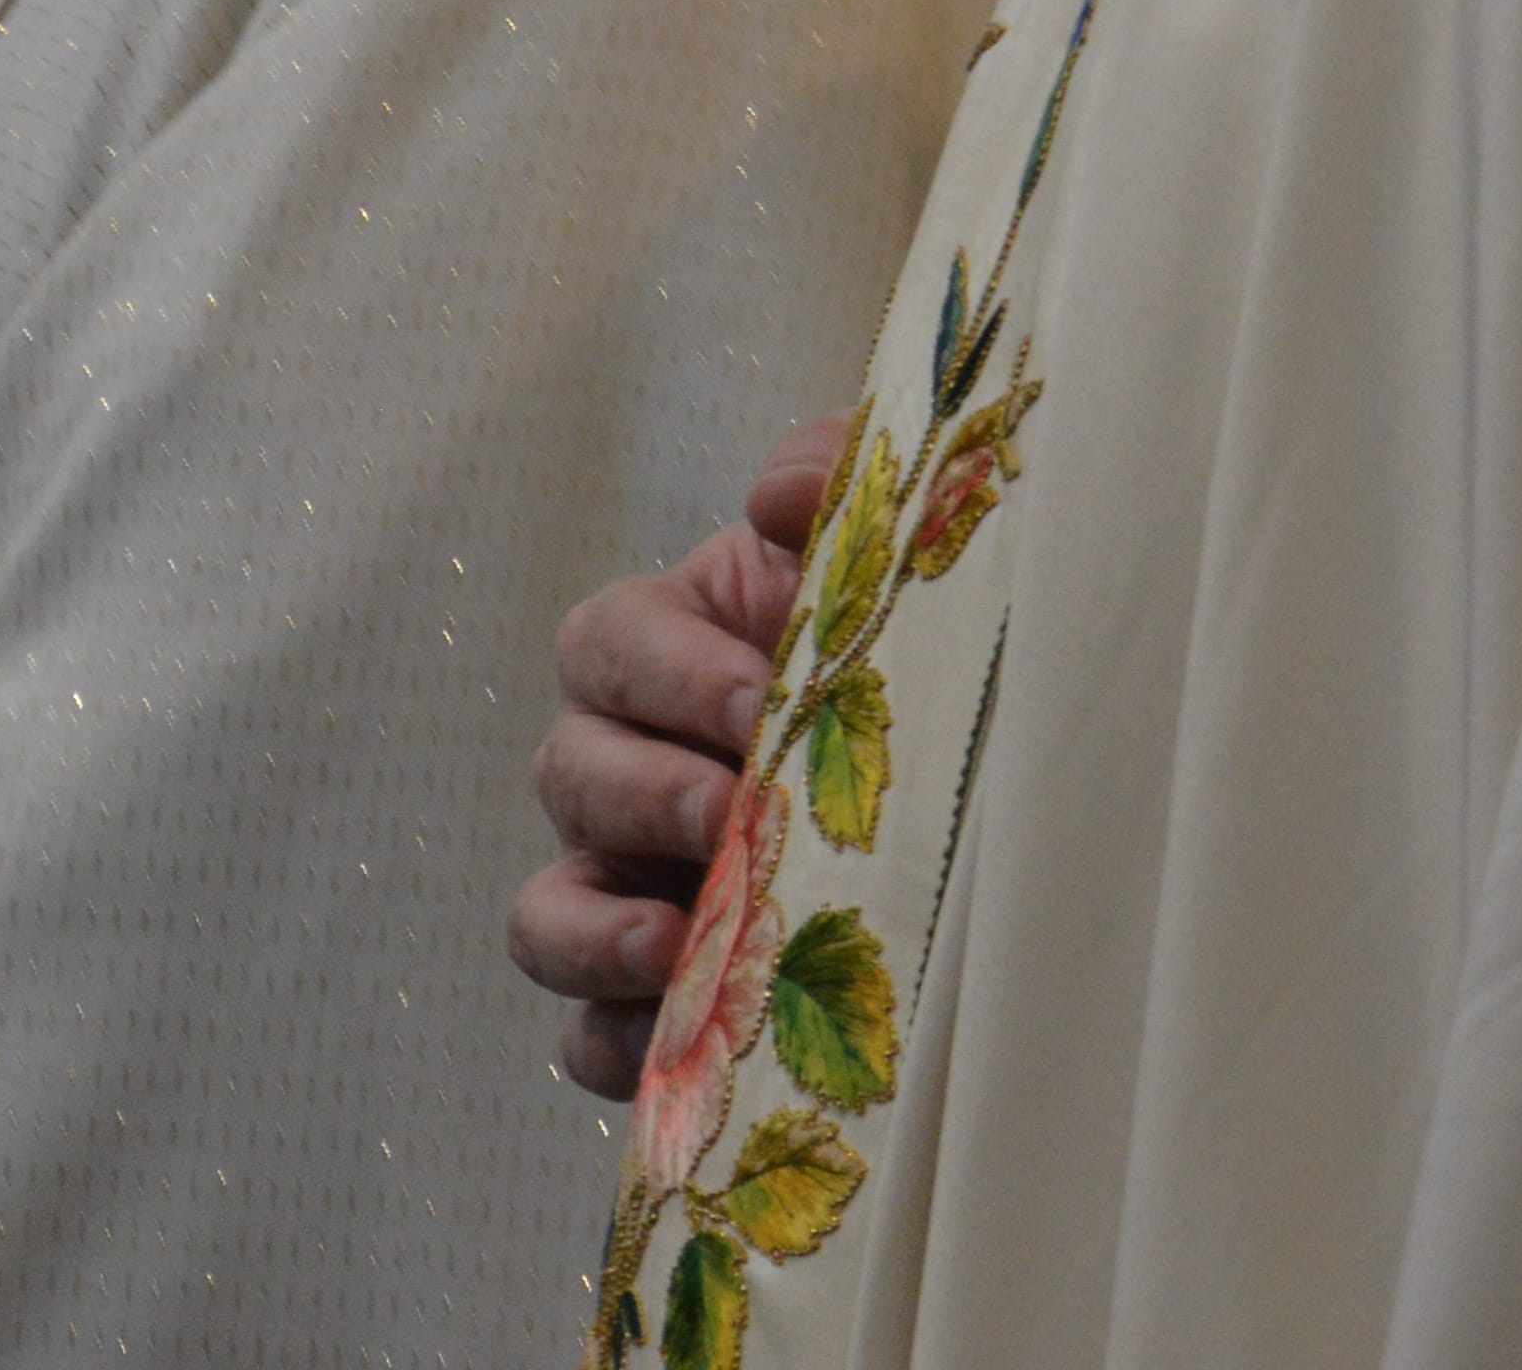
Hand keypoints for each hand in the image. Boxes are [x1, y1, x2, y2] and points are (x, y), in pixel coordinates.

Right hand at [511, 409, 849, 1096]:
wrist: (975, 759)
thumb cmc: (907, 637)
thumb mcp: (883, 538)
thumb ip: (838, 476)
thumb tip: (774, 496)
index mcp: (666, 651)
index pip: (607, 642)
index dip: (667, 672)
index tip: (760, 697)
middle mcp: (625, 771)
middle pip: (568, 772)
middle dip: (647, 796)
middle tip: (736, 812)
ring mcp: (628, 891)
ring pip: (546, 916)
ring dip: (596, 932)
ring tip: (678, 944)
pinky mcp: (655, 1003)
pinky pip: (589, 1039)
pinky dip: (614, 1045)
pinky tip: (680, 1046)